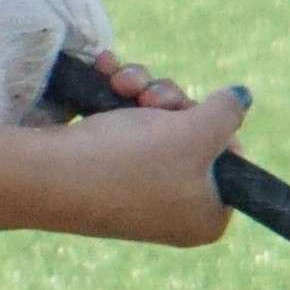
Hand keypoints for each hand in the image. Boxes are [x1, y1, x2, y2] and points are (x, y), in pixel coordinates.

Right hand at [42, 78, 247, 245]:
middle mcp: (174, 210)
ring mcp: (138, 191)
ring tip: (121, 83)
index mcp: (206, 217)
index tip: (197, 114)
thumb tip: (240, 99)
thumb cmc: (132, 161)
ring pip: (157, 124)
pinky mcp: (105, 171)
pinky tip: (106, 72)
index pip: (232, 162)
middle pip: (194, 136)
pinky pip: (125, 128)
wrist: (48, 174)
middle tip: (153, 99)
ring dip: (142, 92)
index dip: (217, 128)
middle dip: (171, 103)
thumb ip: (227, 112)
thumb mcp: (197, 132)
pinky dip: (118, 99)